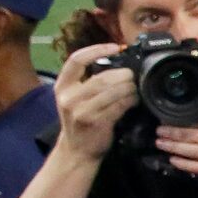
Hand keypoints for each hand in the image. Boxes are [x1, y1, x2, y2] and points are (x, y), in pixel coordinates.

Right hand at [53, 43, 140, 163]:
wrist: (76, 150)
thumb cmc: (79, 120)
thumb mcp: (74, 98)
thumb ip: (86, 82)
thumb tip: (116, 63)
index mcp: (62, 86)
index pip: (76, 60)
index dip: (96, 50)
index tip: (115, 47)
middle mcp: (69, 97)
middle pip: (101, 77)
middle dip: (123, 74)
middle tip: (133, 75)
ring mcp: (81, 111)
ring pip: (112, 91)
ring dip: (129, 88)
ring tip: (136, 88)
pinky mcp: (96, 122)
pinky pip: (118, 106)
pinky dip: (130, 101)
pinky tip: (135, 100)